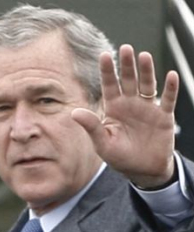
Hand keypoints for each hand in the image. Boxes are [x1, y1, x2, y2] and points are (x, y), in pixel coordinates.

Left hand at [71, 44, 178, 187]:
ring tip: (144, 56)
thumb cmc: (120, 157)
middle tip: (125, 48)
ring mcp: (147, 108)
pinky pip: (167, 99)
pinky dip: (170, 88)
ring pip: (147, 84)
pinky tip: (171, 76)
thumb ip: (91, 126)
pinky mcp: (163, 116)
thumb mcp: (102, 143)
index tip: (104, 55)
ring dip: (146, 71)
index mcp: (113, 108)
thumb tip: (74, 112)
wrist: (142, 170)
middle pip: (128, 80)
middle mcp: (130, 104)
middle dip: (126, 65)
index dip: (107, 71)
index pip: (109, 85)